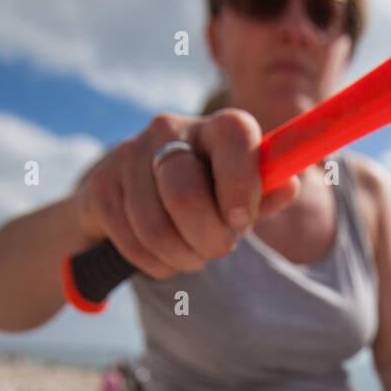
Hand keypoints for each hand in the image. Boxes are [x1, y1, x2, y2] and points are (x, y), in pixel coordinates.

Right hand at [72, 108, 300, 279]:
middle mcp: (170, 129)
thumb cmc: (205, 197)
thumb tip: (290, 186)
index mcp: (216, 127)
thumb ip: (266, 193)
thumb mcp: (240, 196)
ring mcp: (129, 154)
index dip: (241, 182)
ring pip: (156, 228)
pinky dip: (156, 264)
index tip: (241, 221)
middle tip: (218, 249)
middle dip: (208, 239)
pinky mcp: (100, 185)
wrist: (136, 201)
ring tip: (191, 254)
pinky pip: (133, 243)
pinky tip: (163, 256)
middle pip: (185, 194)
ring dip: (182, 257)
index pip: (236, 134)